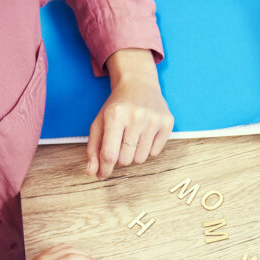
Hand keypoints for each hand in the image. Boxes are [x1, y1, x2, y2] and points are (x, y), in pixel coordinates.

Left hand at [86, 49, 173, 179]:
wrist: (139, 84)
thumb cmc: (117, 106)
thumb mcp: (100, 122)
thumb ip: (93, 148)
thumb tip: (92, 172)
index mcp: (115, 115)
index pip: (109, 154)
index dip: (105, 169)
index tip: (102, 175)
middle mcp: (136, 116)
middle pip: (125, 160)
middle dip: (120, 157)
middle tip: (120, 143)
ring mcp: (153, 120)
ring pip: (140, 159)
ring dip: (134, 154)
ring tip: (132, 137)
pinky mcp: (167, 123)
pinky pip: (155, 153)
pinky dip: (147, 149)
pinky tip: (145, 134)